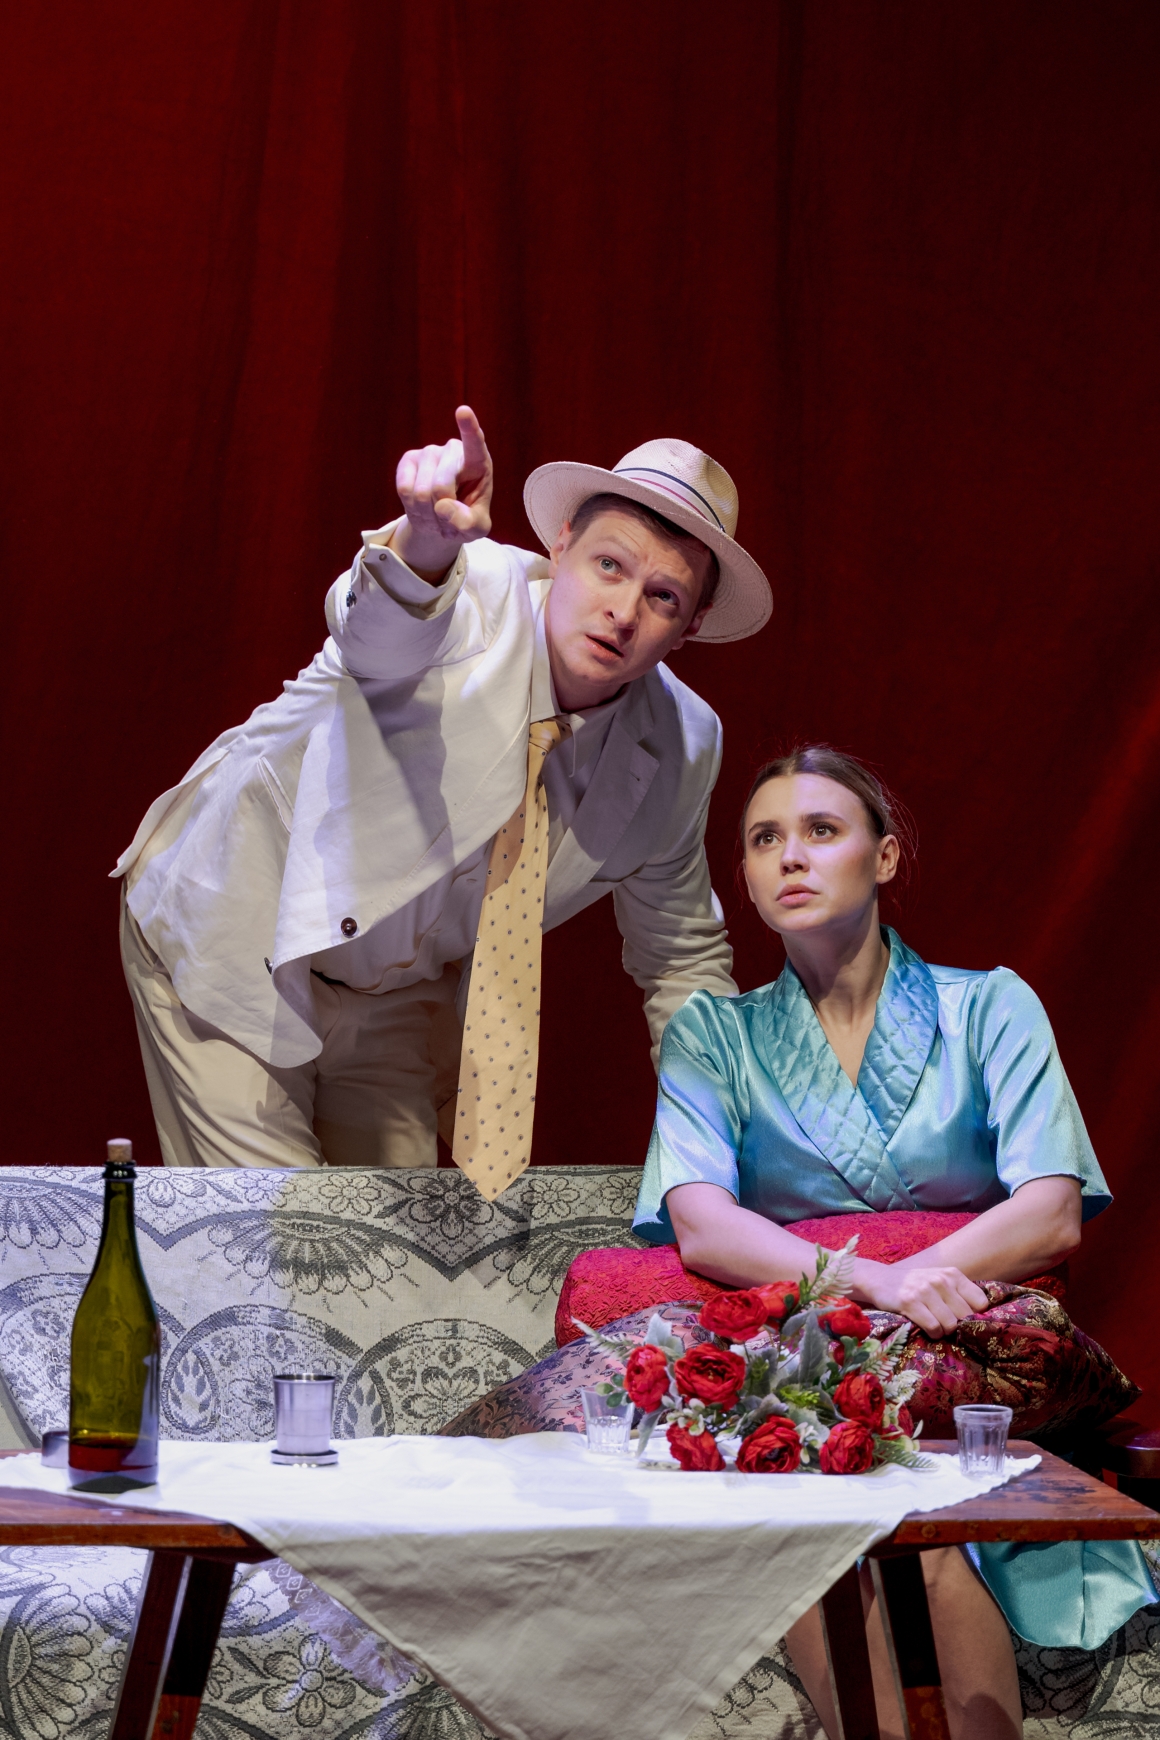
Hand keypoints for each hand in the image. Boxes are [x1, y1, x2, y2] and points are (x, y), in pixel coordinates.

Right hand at [389, 405, 493, 578]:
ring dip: (427, 512)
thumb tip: (442, 506)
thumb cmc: (465, 519)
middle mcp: (453, 450)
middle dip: (441, 511)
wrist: (441, 520)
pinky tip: (420, 504)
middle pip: (441, 486)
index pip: (475, 442)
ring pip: (421, 491)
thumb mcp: (476, 529)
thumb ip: (467, 523)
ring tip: (435, 512)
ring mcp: (429, 452)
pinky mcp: (408, 460)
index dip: (469, 428)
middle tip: (448, 517)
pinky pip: (404, 488)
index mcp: (478, 462)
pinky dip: (411, 506)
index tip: (463, 411)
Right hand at [852, 1261, 988, 1334]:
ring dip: (944, 1331)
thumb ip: (959, 1294)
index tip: (965, 1319)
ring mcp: (925, 1291)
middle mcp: (941, 1280)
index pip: (980, 1302)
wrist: (880, 1279)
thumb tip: (982, 1317)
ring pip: (950, 1324)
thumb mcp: (940, 1280)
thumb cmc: (916, 1284)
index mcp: (953, 1274)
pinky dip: (933, 1333)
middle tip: (948, 1325)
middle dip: (958, 1326)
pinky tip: (927, 1329)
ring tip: (936, 1326)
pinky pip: (933, 1327)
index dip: (975, 1315)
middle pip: (966, 1316)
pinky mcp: (909, 1302)